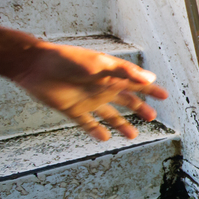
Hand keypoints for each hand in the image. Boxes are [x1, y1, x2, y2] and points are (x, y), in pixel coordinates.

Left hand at [12, 41, 168, 140]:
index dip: (150, 90)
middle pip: (126, 101)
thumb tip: (150, 78)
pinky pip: (88, 124)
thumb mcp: (101, 64)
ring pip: (110, 115)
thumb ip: (126, 71)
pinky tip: (104, 137)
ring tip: (133, 135)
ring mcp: (88, 100)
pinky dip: (97, 131)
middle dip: (140, 108)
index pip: (136, 83)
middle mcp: (102, 88)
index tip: (164, 96)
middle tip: (152, 117)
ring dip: (122, 125)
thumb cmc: (68, 60)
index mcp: (111, 75)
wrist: (35, 66)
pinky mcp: (73, 110)